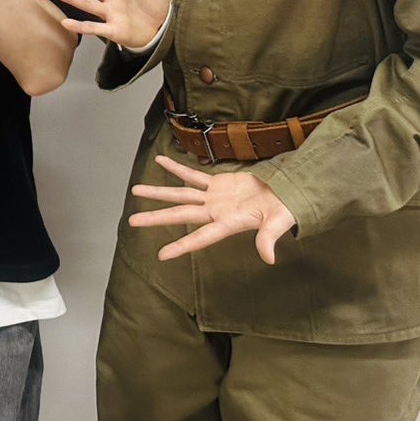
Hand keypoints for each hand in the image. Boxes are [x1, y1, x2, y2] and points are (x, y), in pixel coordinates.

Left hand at [130, 155, 297, 263]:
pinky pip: (192, 174)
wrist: (287, 193)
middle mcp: (214, 212)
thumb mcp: (278, 223)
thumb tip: (269, 258)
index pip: (200, 238)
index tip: (161, 256)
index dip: (182, 246)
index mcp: (227, 224)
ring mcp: (213, 197)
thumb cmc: (284, 210)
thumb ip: (269, 238)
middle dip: (156, 217)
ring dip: (158, 192)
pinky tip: (160, 161)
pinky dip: (175, 168)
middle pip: (180, 214)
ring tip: (135, 190)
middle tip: (132, 222)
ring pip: (180, 194)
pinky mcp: (216, 183)